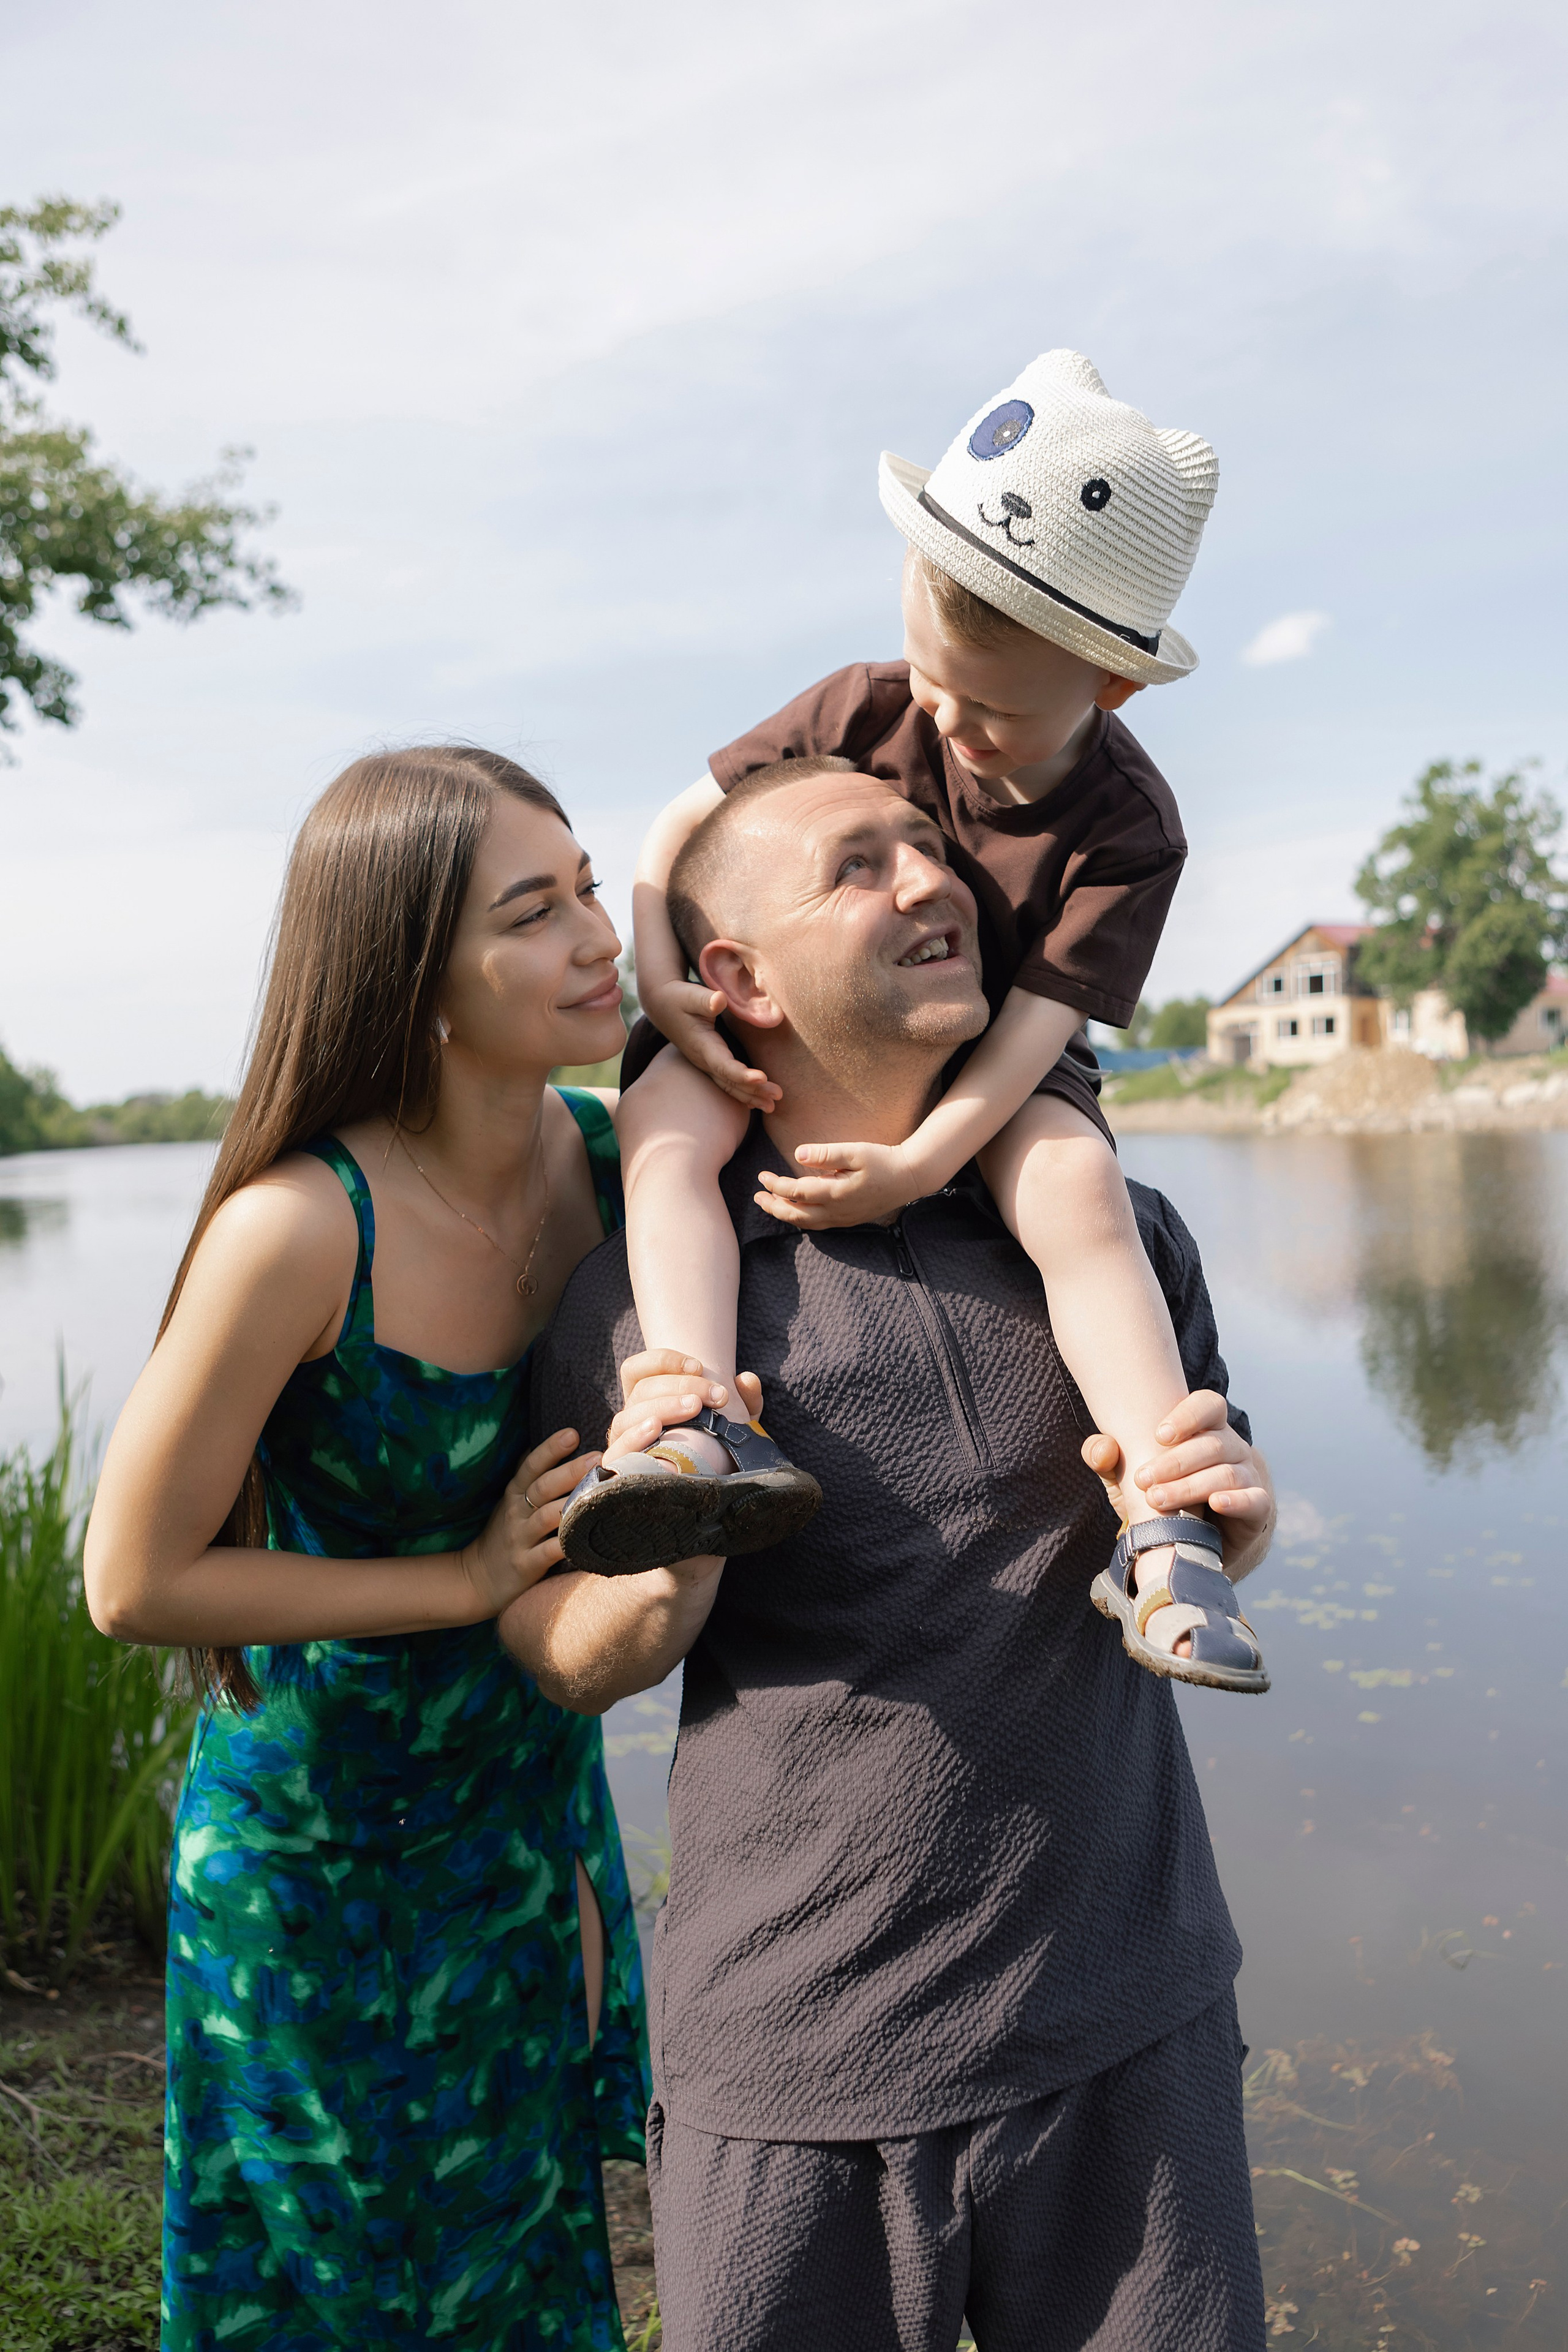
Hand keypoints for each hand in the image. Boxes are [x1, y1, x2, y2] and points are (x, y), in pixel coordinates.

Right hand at [458, 1427, 599, 1616]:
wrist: (477, 1577)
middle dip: (569, 1471)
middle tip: (597, 1458)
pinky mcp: (525, 1564)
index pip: (531, 1465)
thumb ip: (530, 1474)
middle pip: (542, 1487)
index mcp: (514, 1493)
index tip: (572, 1433)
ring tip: (598, 1493)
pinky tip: (589, 1538)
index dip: (550, 1449)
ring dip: (571, 1504)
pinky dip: (568, 1545)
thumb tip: (555, 1440)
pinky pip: (549, 1553)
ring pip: (547, 1517)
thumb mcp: (512, 1500)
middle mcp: (516, 1512)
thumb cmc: (505, 1533)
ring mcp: (520, 1538)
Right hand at [608, 1349, 763, 1454]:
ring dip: (662, 1407)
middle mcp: (631, 1417)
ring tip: (693, 1408)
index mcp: (647, 1399)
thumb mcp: (735, 1421)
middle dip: (680, 1386)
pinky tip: (655, 1429)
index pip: (638, 1368)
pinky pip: (617, 1451)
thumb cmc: (716, 1446)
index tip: (699, 1366)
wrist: (708, 1485)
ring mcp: (623, 1442)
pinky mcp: (620, 1468)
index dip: (664, 1360)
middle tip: (715, 1395)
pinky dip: (634, 1437)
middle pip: (642, 1390)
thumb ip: (745, 1398)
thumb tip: (747, 1380)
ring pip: (627, 1416)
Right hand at [647, 979, 781, 1113]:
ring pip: (729, 1086)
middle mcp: (704, 1060)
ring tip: (772, 1106)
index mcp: (702, 1046)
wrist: (662, 1006)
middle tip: (777, 1096)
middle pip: (730, 1081)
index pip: (723, 1065)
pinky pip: (727, 1083)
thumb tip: (720, 1000)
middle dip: (754, 1091)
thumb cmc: (679, 999)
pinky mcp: (710, 1063)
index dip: (742, 1074)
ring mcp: (706, 1064)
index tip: (762, 1078)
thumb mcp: (690, 995)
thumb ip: (705, 999)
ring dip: (751, 1096)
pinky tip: (757, 1101)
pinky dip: (742, 1093)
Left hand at [754, 1139, 920, 1229]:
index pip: (796, 1192)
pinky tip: (796, 1211)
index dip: (776, 1185)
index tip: (762, 1175)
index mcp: (835, 1193)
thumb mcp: (855, 1151)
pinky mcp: (849, 1220)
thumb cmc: (883, 1160)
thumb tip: (798, 1154)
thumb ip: (826, 1154)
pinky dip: (801, 1220)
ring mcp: (843, 1219)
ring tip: (770, 1204)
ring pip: (806, 1224)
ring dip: (785, 1215)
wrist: (910, 1177)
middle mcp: (837, 1211)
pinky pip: (818, 1225)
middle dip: (773, 1207)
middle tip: (757, 1196)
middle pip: (796, 1215)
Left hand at [1080, 1390, 1275, 1580]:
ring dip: (1190, 1486)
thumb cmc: (1163, 1496)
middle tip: (1142, 1480)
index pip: (1209, 1405)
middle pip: (1213, 1443)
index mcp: (1207, 1429)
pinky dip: (1236, 1500)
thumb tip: (1101, 1450)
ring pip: (1227, 1473)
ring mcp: (1249, 1476)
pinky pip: (1255, 1499)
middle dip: (1174, 1462)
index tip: (1159, 1434)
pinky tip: (1215, 1503)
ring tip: (1157, 1499)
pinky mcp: (1258, 1509)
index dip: (1188, 1415)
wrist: (1197, 1542)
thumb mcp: (1128, 1478)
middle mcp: (1232, 1447)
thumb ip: (1110, 1459)